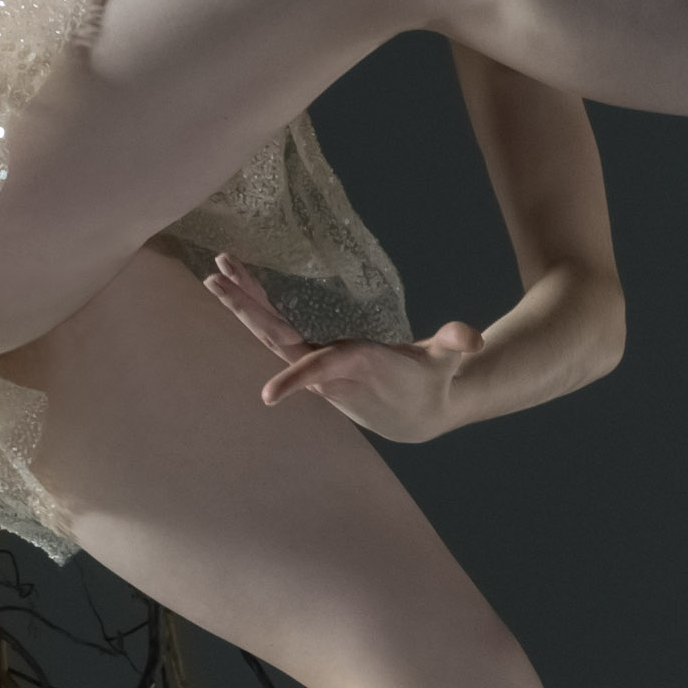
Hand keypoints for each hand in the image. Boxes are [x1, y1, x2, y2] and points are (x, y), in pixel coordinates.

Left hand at [207, 260, 485, 441]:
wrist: (417, 417)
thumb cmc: (431, 383)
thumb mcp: (447, 361)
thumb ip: (456, 345)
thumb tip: (472, 340)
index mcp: (355, 367)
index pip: (319, 372)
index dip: (296, 381)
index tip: (268, 396)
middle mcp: (326, 368)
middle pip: (276, 338)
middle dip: (247, 308)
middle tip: (216, 278)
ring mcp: (313, 364)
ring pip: (269, 332)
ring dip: (243, 301)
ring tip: (216, 270)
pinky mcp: (311, 358)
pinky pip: (275, 329)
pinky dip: (256, 305)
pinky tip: (239, 283)